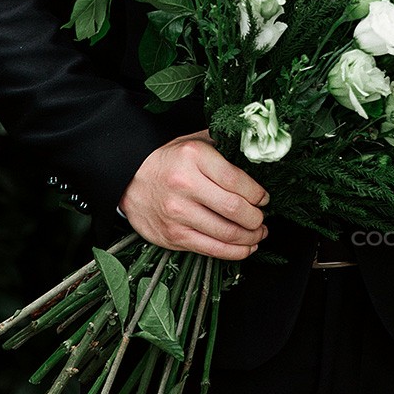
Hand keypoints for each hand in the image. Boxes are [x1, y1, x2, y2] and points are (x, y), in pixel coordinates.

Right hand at [118, 128, 269, 259]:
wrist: (129, 179)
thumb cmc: (169, 160)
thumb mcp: (194, 141)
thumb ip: (224, 146)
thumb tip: (257, 157)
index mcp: (193, 157)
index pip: (236, 180)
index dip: (257, 193)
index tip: (264, 198)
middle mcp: (185, 185)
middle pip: (234, 208)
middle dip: (256, 217)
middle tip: (262, 217)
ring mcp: (178, 213)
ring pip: (226, 232)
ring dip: (250, 237)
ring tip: (258, 233)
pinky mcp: (173, 236)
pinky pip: (210, 249)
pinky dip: (234, 252)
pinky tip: (245, 247)